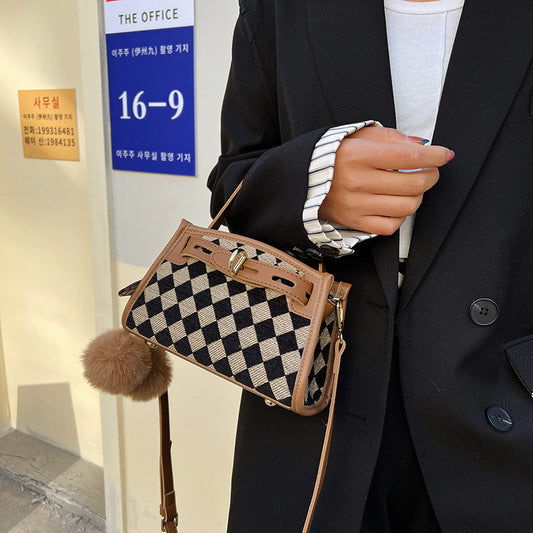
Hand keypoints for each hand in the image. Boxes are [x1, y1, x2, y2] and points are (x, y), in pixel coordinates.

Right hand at [318, 126, 453, 234]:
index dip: (433, 156)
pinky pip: (390, 225)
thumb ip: (392, 138)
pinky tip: (397, 203)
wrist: (302, 180)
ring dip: (418, 196)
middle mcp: (357, 182)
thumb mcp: (358, 136)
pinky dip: (401, 215)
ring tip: (412, 187)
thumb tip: (422, 146)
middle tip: (430, 169)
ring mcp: (356, 206)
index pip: (408, 158)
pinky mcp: (355, 222)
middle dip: (431, 175)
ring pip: (407, 206)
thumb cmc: (333, 156)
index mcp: (358, 156)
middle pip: (413, 184)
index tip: (444, 154)